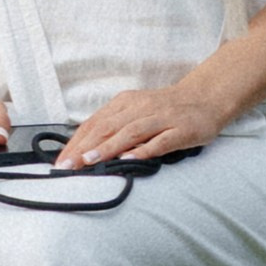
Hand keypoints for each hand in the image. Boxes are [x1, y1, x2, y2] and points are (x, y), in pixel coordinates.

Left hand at [55, 77, 228, 169]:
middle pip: (106, 127)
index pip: (94, 123)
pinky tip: (129, 160)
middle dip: (84, 148)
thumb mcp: (137, 112)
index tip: (60, 162)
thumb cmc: (166, 110)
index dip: (75, 142)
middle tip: (67, 167)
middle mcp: (140, 108)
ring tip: (89, 161)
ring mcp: (161, 118)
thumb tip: (86, 149)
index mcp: (125, 103)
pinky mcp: (181, 130)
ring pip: (130, 132)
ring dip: (107, 147)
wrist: (205, 98)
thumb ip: (115, 127)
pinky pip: (160, 141)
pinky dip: (143, 150)